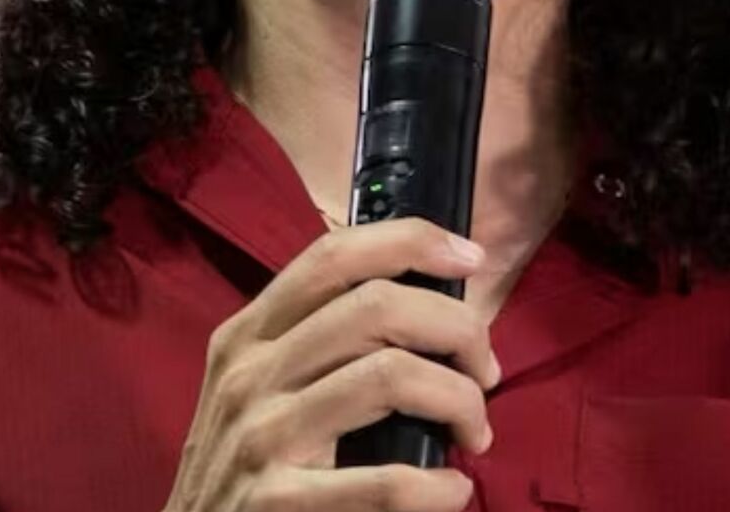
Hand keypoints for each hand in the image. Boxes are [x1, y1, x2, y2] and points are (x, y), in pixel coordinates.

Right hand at [163, 217, 499, 511]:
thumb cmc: (244, 468)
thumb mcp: (258, 390)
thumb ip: (315, 346)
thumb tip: (421, 310)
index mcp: (247, 336)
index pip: (331, 257)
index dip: (409, 242)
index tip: (469, 257)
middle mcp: (250, 374)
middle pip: (376, 307)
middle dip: (457, 328)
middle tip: (485, 370)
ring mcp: (261, 438)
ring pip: (390, 376)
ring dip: (459, 400)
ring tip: (474, 432)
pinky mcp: (277, 504)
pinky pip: (384, 483)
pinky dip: (437, 487)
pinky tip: (450, 491)